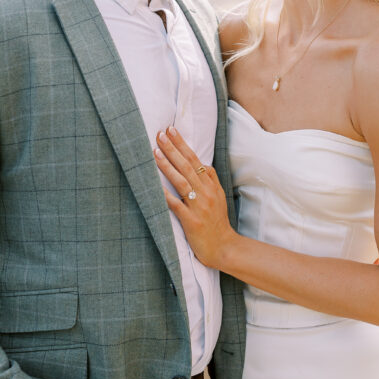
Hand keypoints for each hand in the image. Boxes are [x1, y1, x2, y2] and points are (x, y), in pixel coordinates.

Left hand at [154, 126, 235, 269]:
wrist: (224, 247)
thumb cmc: (218, 222)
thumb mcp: (219, 197)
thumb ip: (211, 180)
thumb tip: (201, 164)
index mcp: (211, 186)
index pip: (195, 159)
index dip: (182, 144)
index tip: (171, 130)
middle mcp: (206, 192)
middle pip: (187, 166)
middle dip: (172, 148)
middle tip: (160, 134)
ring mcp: (199, 206)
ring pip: (181, 181)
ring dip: (167, 165)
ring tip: (155, 152)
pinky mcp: (191, 221)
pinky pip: (175, 205)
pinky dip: (165, 195)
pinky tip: (154, 186)